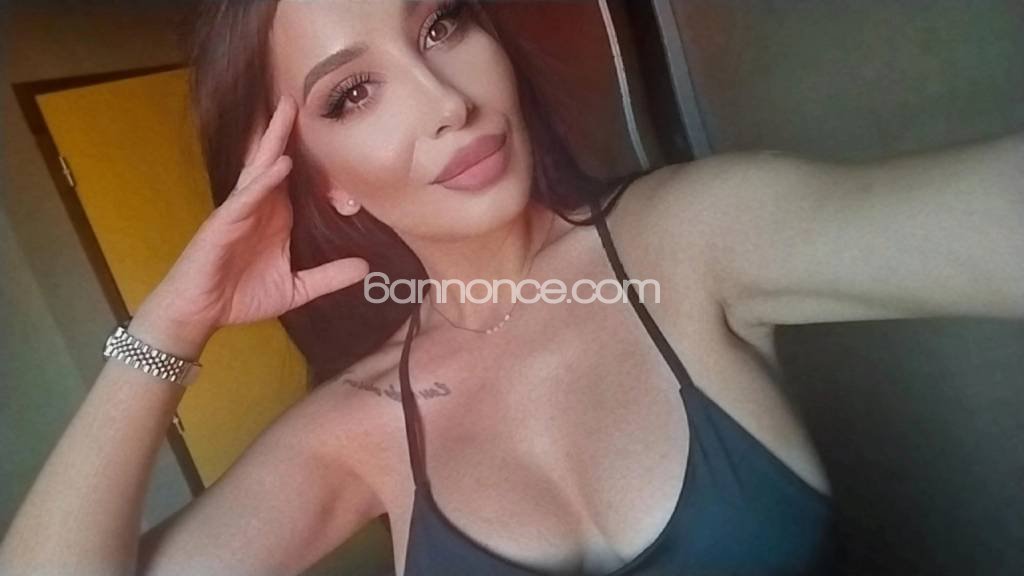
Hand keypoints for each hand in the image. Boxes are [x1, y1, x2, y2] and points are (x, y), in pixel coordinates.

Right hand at [135, 95, 368, 350]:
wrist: (201, 314)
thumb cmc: (241, 296)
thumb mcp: (296, 288)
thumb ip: (329, 277)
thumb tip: (365, 268)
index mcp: (275, 218)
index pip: (295, 179)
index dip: (309, 155)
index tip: (328, 128)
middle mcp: (258, 208)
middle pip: (273, 160)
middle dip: (283, 129)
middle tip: (297, 96)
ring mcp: (239, 212)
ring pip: (258, 169)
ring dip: (272, 140)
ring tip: (286, 111)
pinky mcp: (224, 225)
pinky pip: (245, 198)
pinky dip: (263, 181)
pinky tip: (279, 164)